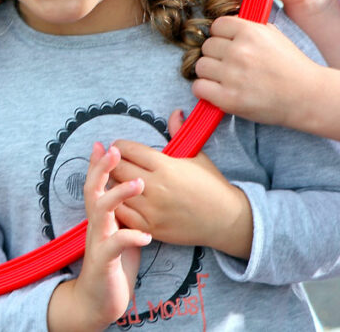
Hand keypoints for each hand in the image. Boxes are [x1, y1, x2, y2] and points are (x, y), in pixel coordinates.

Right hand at [49, 142, 150, 330]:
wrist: (98, 297)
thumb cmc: (115, 260)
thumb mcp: (120, 229)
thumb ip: (124, 208)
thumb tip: (134, 184)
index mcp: (100, 215)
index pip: (96, 183)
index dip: (99, 163)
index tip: (106, 143)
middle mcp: (95, 224)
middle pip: (93, 190)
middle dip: (102, 168)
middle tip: (114, 149)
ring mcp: (97, 240)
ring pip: (101, 212)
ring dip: (117, 195)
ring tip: (138, 184)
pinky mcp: (104, 260)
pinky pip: (114, 245)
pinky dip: (130, 238)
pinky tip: (146, 236)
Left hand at [111, 110, 251, 259]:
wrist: (227, 219)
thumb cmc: (211, 186)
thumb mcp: (197, 156)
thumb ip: (180, 134)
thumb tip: (175, 112)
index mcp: (165, 165)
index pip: (128, 150)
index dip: (118, 146)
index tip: (118, 147)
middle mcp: (156, 186)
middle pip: (117, 169)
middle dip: (112, 163)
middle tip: (112, 163)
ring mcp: (152, 208)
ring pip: (115, 191)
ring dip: (112, 184)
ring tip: (115, 181)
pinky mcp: (150, 226)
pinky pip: (122, 214)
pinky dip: (117, 205)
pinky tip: (120, 200)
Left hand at [193, 16, 320, 127]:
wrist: (307, 97)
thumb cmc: (291, 66)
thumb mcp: (273, 35)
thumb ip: (248, 27)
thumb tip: (223, 25)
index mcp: (250, 32)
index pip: (216, 25)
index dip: (222, 36)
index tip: (230, 45)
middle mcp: (239, 51)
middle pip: (206, 47)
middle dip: (217, 55)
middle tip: (232, 65)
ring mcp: (232, 76)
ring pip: (200, 66)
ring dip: (210, 73)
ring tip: (226, 79)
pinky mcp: (228, 99)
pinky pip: (199, 87)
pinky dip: (205, 90)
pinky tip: (219, 91)